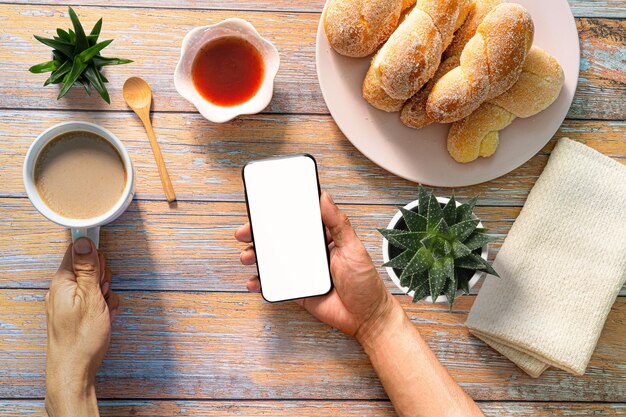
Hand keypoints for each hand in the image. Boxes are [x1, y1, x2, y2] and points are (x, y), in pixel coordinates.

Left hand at [45, 237, 119, 416]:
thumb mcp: (90, 297)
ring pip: (97, 285)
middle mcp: (63, 289)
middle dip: (104, 279)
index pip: (78, 252)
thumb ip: (88, 268)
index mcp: (62, 281)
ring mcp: (70, 302)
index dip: (95, 258)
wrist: (75, 369)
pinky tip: (104, 317)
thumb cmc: (81, 338)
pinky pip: (96, 301)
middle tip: (102, 294)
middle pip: (90, 268)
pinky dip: (104, 307)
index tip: (101, 270)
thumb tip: (84, 241)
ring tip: (103, 309)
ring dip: (106, 295)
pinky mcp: (77, 313)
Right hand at [235, 191, 401, 342]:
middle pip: (280, 239)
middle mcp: (311, 253)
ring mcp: (302, 272)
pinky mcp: (297, 290)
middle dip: (259, 234)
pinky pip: (275, 284)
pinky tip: (254, 281)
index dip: (280, 213)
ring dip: (256, 256)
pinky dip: (261, 282)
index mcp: (324, 238)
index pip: (299, 221)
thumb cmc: (366, 282)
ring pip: (273, 261)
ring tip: (247, 256)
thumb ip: (338, 223)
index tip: (263, 206)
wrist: (367, 318)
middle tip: (245, 231)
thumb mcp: (353, 248)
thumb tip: (324, 197)